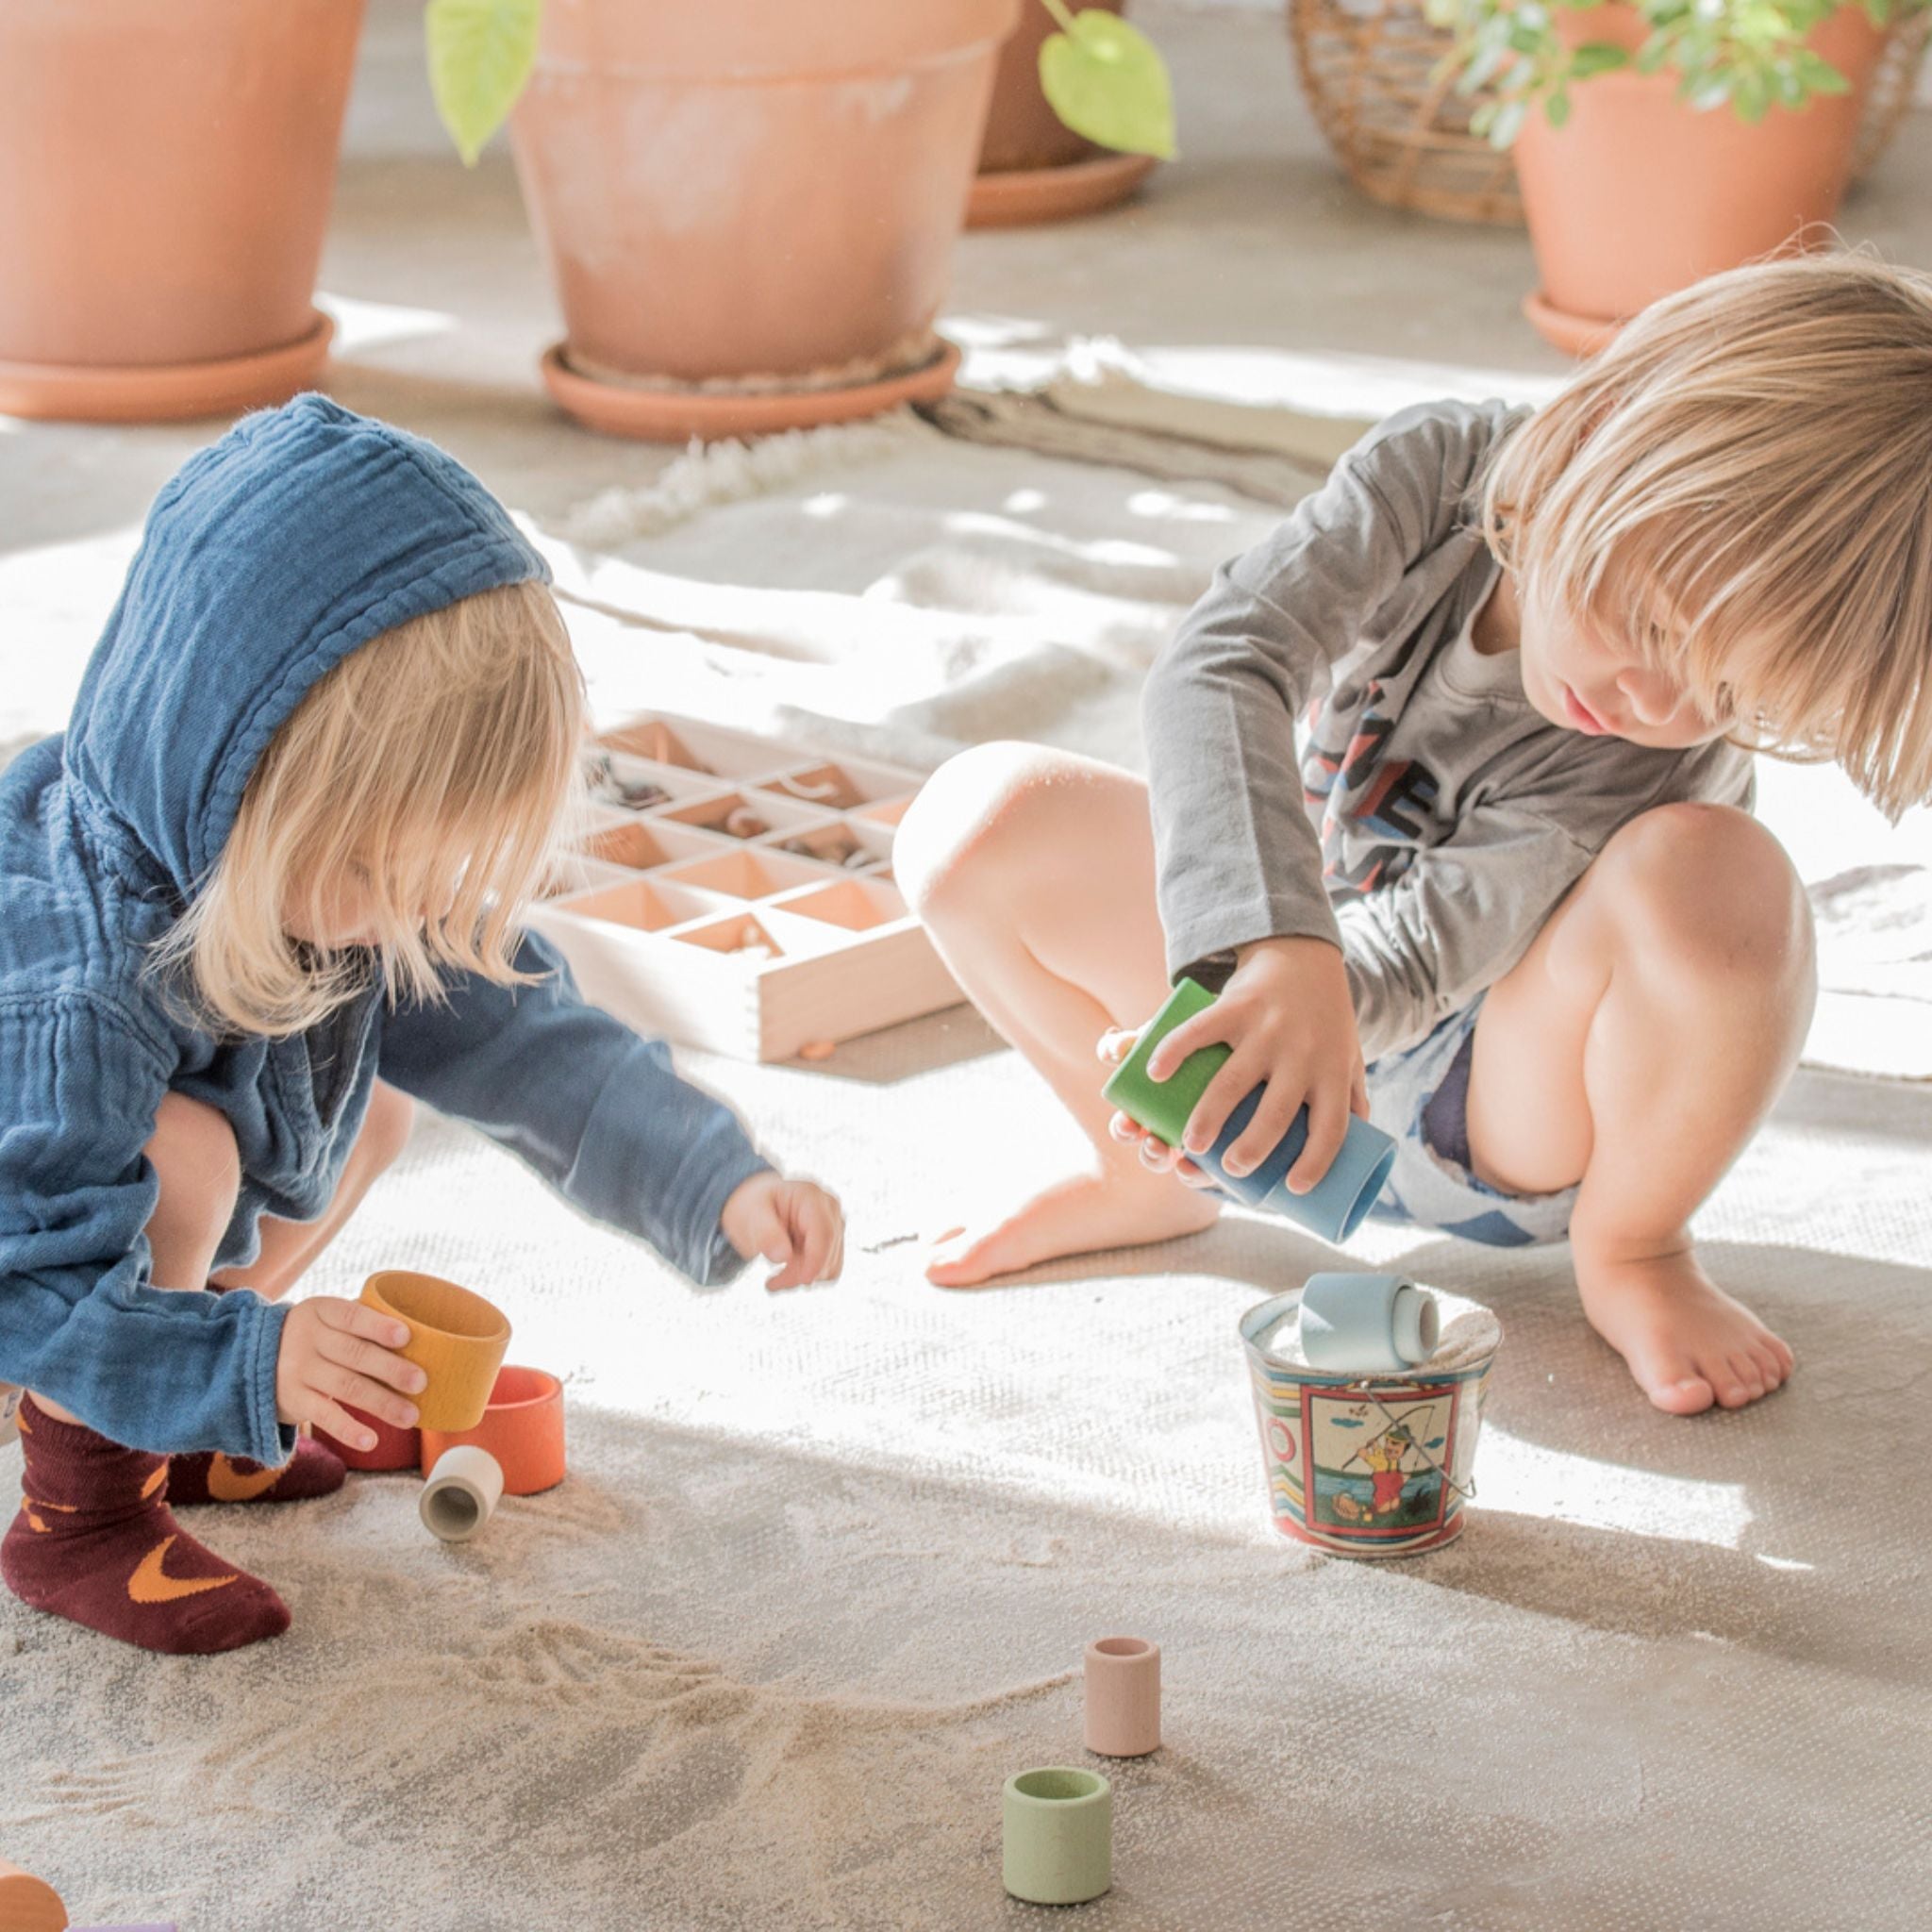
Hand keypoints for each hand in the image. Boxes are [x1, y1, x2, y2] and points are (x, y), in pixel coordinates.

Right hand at [275, 1296, 425, 1450]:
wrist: (253, 1358)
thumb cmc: (315, 1335)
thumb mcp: (328, 1318)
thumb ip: (363, 1320)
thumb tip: (423, 1332)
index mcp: (322, 1311)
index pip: (351, 1316)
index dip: (378, 1326)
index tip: (406, 1336)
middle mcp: (308, 1339)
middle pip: (354, 1354)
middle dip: (390, 1369)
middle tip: (421, 1382)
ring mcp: (299, 1371)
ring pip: (345, 1387)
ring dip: (381, 1403)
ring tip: (411, 1417)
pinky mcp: (295, 1401)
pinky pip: (324, 1416)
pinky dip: (349, 1430)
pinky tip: (371, 1440)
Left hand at [721, 1171, 845, 1290]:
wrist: (757, 1206)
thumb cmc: (753, 1205)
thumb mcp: (749, 1214)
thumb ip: (765, 1233)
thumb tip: (783, 1256)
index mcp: (811, 1196)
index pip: (824, 1234)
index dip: (816, 1262)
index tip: (800, 1281)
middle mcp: (829, 1209)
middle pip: (827, 1253)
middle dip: (800, 1273)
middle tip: (771, 1282)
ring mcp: (835, 1225)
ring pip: (830, 1266)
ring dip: (802, 1276)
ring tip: (777, 1273)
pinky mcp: (834, 1242)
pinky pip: (829, 1270)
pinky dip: (808, 1276)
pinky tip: (788, 1271)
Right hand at [1099, 937, 1368, 1195]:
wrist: (1303, 955)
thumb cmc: (1325, 1020)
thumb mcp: (1350, 1058)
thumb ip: (1352, 1100)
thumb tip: (1356, 1155)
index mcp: (1333, 1072)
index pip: (1331, 1128)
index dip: (1315, 1162)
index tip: (1292, 1188)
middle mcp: (1302, 1053)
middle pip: (1276, 1112)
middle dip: (1251, 1148)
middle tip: (1231, 1169)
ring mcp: (1267, 1029)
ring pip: (1233, 1081)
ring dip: (1208, 1117)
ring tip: (1189, 1145)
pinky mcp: (1236, 1006)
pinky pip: (1201, 1032)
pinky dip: (1174, 1052)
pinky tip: (1155, 1075)